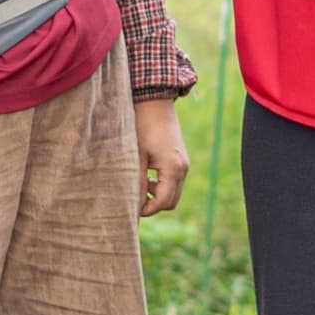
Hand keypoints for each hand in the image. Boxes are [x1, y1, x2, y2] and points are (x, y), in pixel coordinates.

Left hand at [132, 94, 189, 218]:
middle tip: (134, 201)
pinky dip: (162, 187)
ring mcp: (184, 165)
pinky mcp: (181, 161)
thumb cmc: (142, 127)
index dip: (147, 209)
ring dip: (158, 196)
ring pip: (174, 194)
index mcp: (172, 168)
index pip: (162, 202)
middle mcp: (182, 169)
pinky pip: (175, 183)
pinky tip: (147, 178)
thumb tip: (133, 204)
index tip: (131, 208)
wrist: (155, 104)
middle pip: (171, 202)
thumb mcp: (136, 156)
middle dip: (153, 205)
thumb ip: (137, 182)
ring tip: (140, 187)